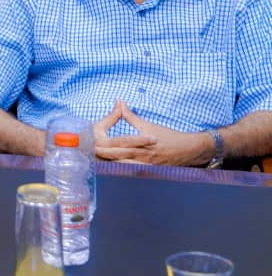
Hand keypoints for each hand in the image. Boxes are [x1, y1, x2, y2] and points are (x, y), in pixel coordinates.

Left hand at [94, 101, 210, 165]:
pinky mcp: (148, 172)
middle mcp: (142, 156)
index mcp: (141, 143)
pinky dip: (121, 172)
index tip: (91, 143)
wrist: (188, 149)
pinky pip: (132, 173)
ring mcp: (145, 166)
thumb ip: (130, 116)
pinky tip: (111, 173)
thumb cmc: (167, 136)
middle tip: (88, 154)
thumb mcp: (147, 125)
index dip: (103, 145)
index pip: (119, 144)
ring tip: (94, 164)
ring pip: (124, 167)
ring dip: (110, 166)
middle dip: (102, 156)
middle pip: (118, 157)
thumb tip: (119, 102)